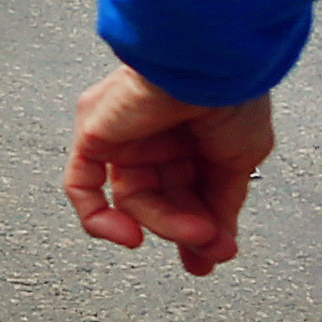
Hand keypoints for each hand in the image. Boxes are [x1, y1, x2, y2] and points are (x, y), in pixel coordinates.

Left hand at [63, 66, 276, 276]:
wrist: (210, 65)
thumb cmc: (233, 97)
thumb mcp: (239, 160)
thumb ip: (222, 202)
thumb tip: (218, 242)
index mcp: (191, 134)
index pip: (186, 191)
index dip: (198, 228)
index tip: (211, 257)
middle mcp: (154, 134)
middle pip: (159, 200)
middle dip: (185, 230)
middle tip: (210, 247)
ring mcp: (123, 134)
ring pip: (132, 200)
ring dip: (165, 225)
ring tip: (196, 233)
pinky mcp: (94, 132)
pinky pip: (82, 187)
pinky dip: (100, 219)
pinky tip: (130, 236)